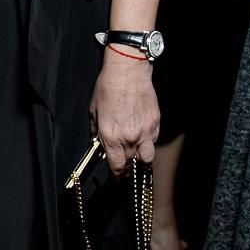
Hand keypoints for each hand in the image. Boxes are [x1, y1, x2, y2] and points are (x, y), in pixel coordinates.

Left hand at [90, 55, 159, 176]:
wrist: (128, 72)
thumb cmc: (108, 88)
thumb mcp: (94, 111)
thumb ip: (96, 131)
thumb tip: (96, 141)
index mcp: (111, 137)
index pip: (116, 166)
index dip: (117, 175)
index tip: (117, 177)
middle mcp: (129, 138)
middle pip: (131, 164)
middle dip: (128, 168)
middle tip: (125, 166)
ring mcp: (145, 131)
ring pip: (147, 157)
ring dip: (141, 159)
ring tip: (136, 156)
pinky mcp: (155, 123)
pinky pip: (154, 140)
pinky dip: (149, 142)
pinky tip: (143, 137)